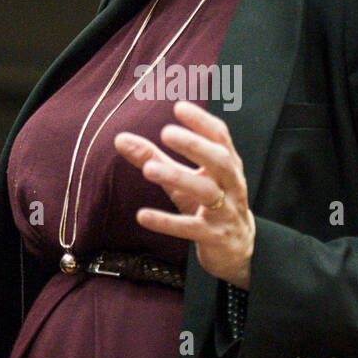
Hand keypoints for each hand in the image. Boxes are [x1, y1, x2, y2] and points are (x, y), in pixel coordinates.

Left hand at [113, 100, 253, 288]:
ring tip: (150, 170)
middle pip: (219, 160)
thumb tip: (120, 139)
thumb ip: (154, 159)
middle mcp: (231, 185)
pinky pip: (191, 228)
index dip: (201, 122)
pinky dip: (167, 222)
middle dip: (194, 145)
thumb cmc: (209, 206)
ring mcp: (225, 212)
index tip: (179, 107)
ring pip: (207, 192)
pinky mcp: (214, 237)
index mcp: (227, 166)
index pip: (220, 137)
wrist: (237, 250)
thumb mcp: (183, 181)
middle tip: (167, 132)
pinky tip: (143, 216)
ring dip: (179, 178)